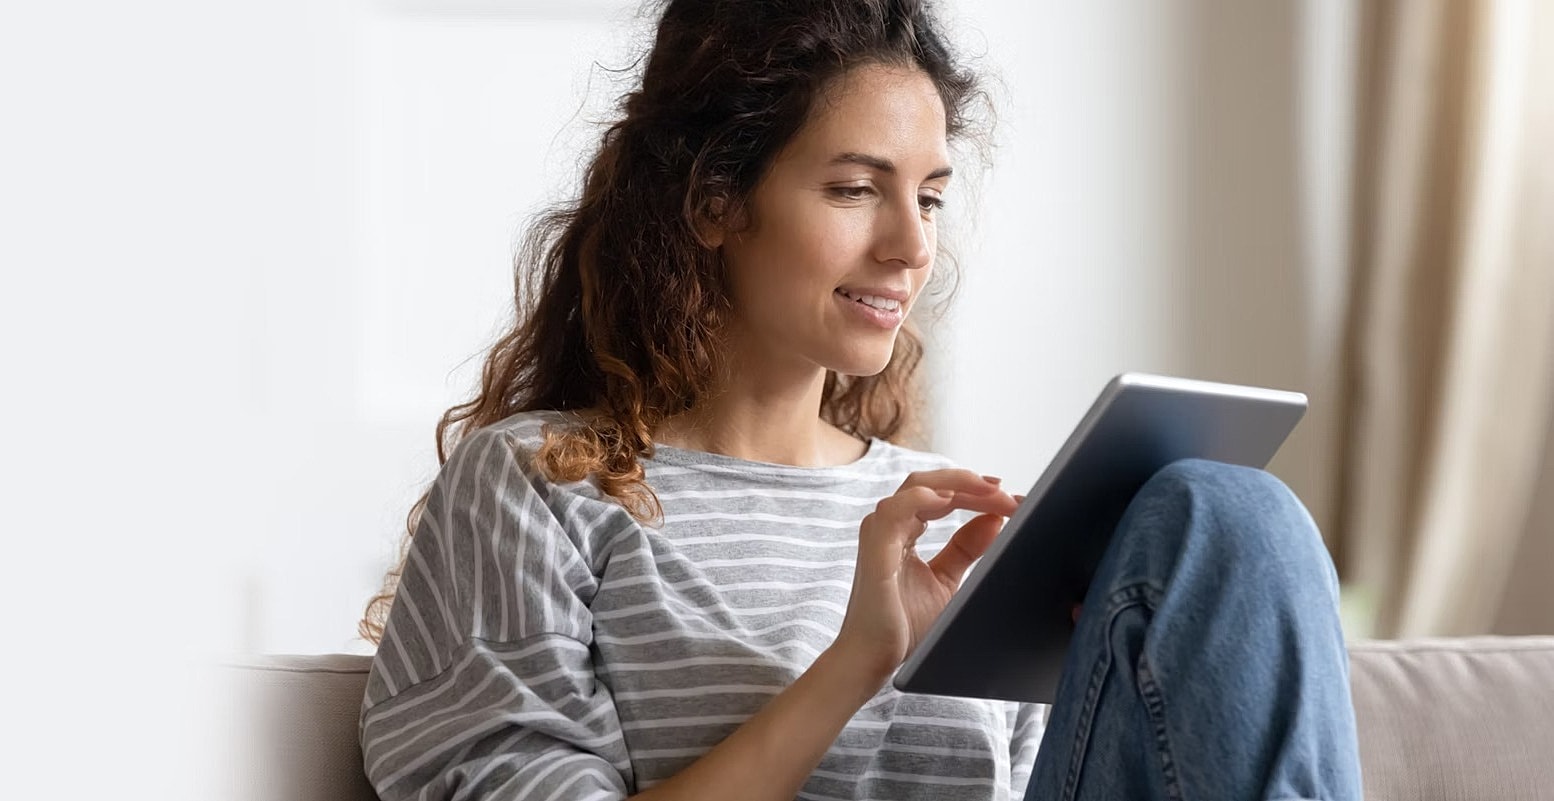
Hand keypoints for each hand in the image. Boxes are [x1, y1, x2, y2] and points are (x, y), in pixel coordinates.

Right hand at [832, 469, 1018, 679]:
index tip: (1011, 499)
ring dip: (958, 485)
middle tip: (1007, 494)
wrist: (875, 660)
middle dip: (974, 485)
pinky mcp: (876, 548)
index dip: (977, 493)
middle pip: (933, 483)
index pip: (942, 495)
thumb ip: (965, 549)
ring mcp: (880, 533)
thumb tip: (995, 520)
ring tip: (991, 492)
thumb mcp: (946, 581)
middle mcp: (890, 525)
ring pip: (917, 485)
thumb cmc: (902, 625)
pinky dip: (923, 497)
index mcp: (904, 529)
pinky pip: (897, 509)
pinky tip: (950, 499)